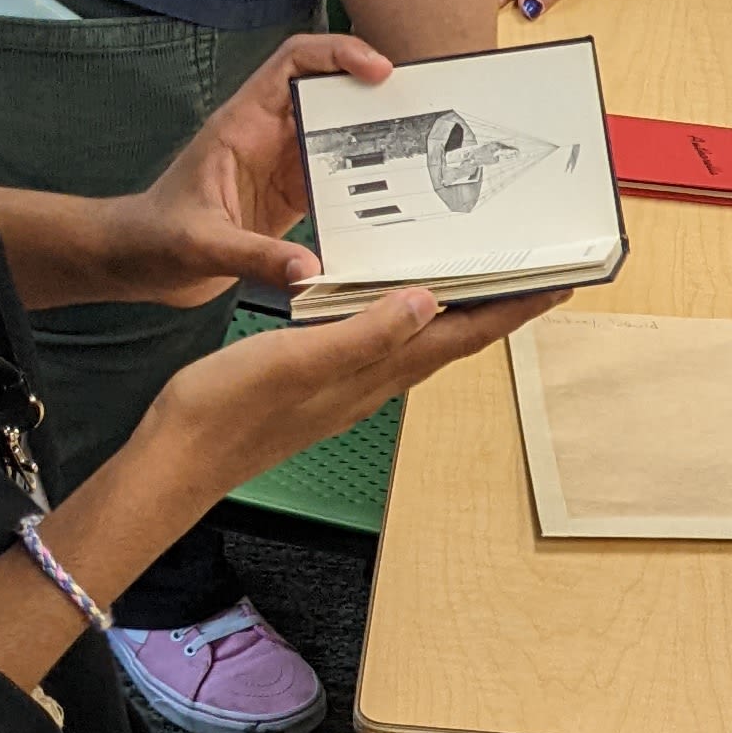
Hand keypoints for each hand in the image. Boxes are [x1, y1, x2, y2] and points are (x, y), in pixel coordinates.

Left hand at [92, 34, 391, 305]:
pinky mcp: (292, 198)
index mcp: (242, 125)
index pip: (294, 63)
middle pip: (330, 95)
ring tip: (420, 153)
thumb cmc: (151, 238)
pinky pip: (340, 181)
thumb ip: (254, 256)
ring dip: (377, 141)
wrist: (135, 263)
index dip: (339, 55)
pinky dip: (368, 188)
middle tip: (420, 111)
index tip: (380, 71)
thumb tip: (309, 268)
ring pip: (341, 136)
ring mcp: (282, 167)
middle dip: (374, 96)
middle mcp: (267, 138)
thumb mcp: (199, 244)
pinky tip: (393, 203)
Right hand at [141, 285, 569, 516]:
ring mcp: (347, 387)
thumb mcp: (296, 359)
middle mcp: (373, 384)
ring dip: (455, 312)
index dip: (511, 311)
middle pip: (452, 341)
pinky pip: (381, 345)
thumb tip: (429, 303)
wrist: (175, 460)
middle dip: (495, 307)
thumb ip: (364, 333)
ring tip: (480, 278)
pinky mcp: (319, 384)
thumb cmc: (227, 408)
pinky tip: (394, 301)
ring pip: (419, 344)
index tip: (556, 285)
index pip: (461, 337)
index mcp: (374, 374)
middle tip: (533, 273)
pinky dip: (403, 317)